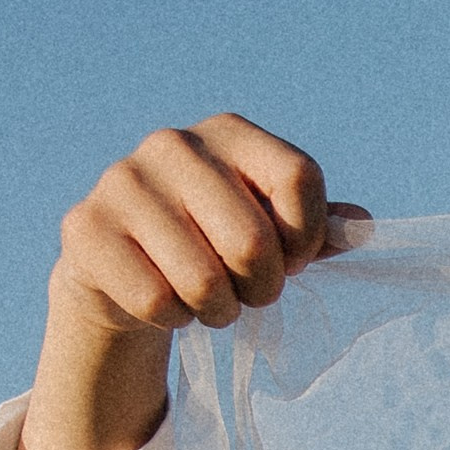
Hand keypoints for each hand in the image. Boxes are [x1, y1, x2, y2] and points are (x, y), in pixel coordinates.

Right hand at [22, 116, 363, 449]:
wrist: (123, 265)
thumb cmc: (214, 242)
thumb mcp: (272, 228)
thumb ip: (319, 226)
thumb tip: (364, 227)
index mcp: (228, 132)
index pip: (298, 177)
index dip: (309, 236)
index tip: (296, 259)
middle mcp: (172, 144)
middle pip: (253, 240)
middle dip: (265, 287)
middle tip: (252, 293)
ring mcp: (122, 182)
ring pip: (203, 280)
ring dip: (220, 310)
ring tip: (212, 302)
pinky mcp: (85, 229)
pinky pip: (157, 300)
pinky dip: (174, 317)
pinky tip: (167, 301)